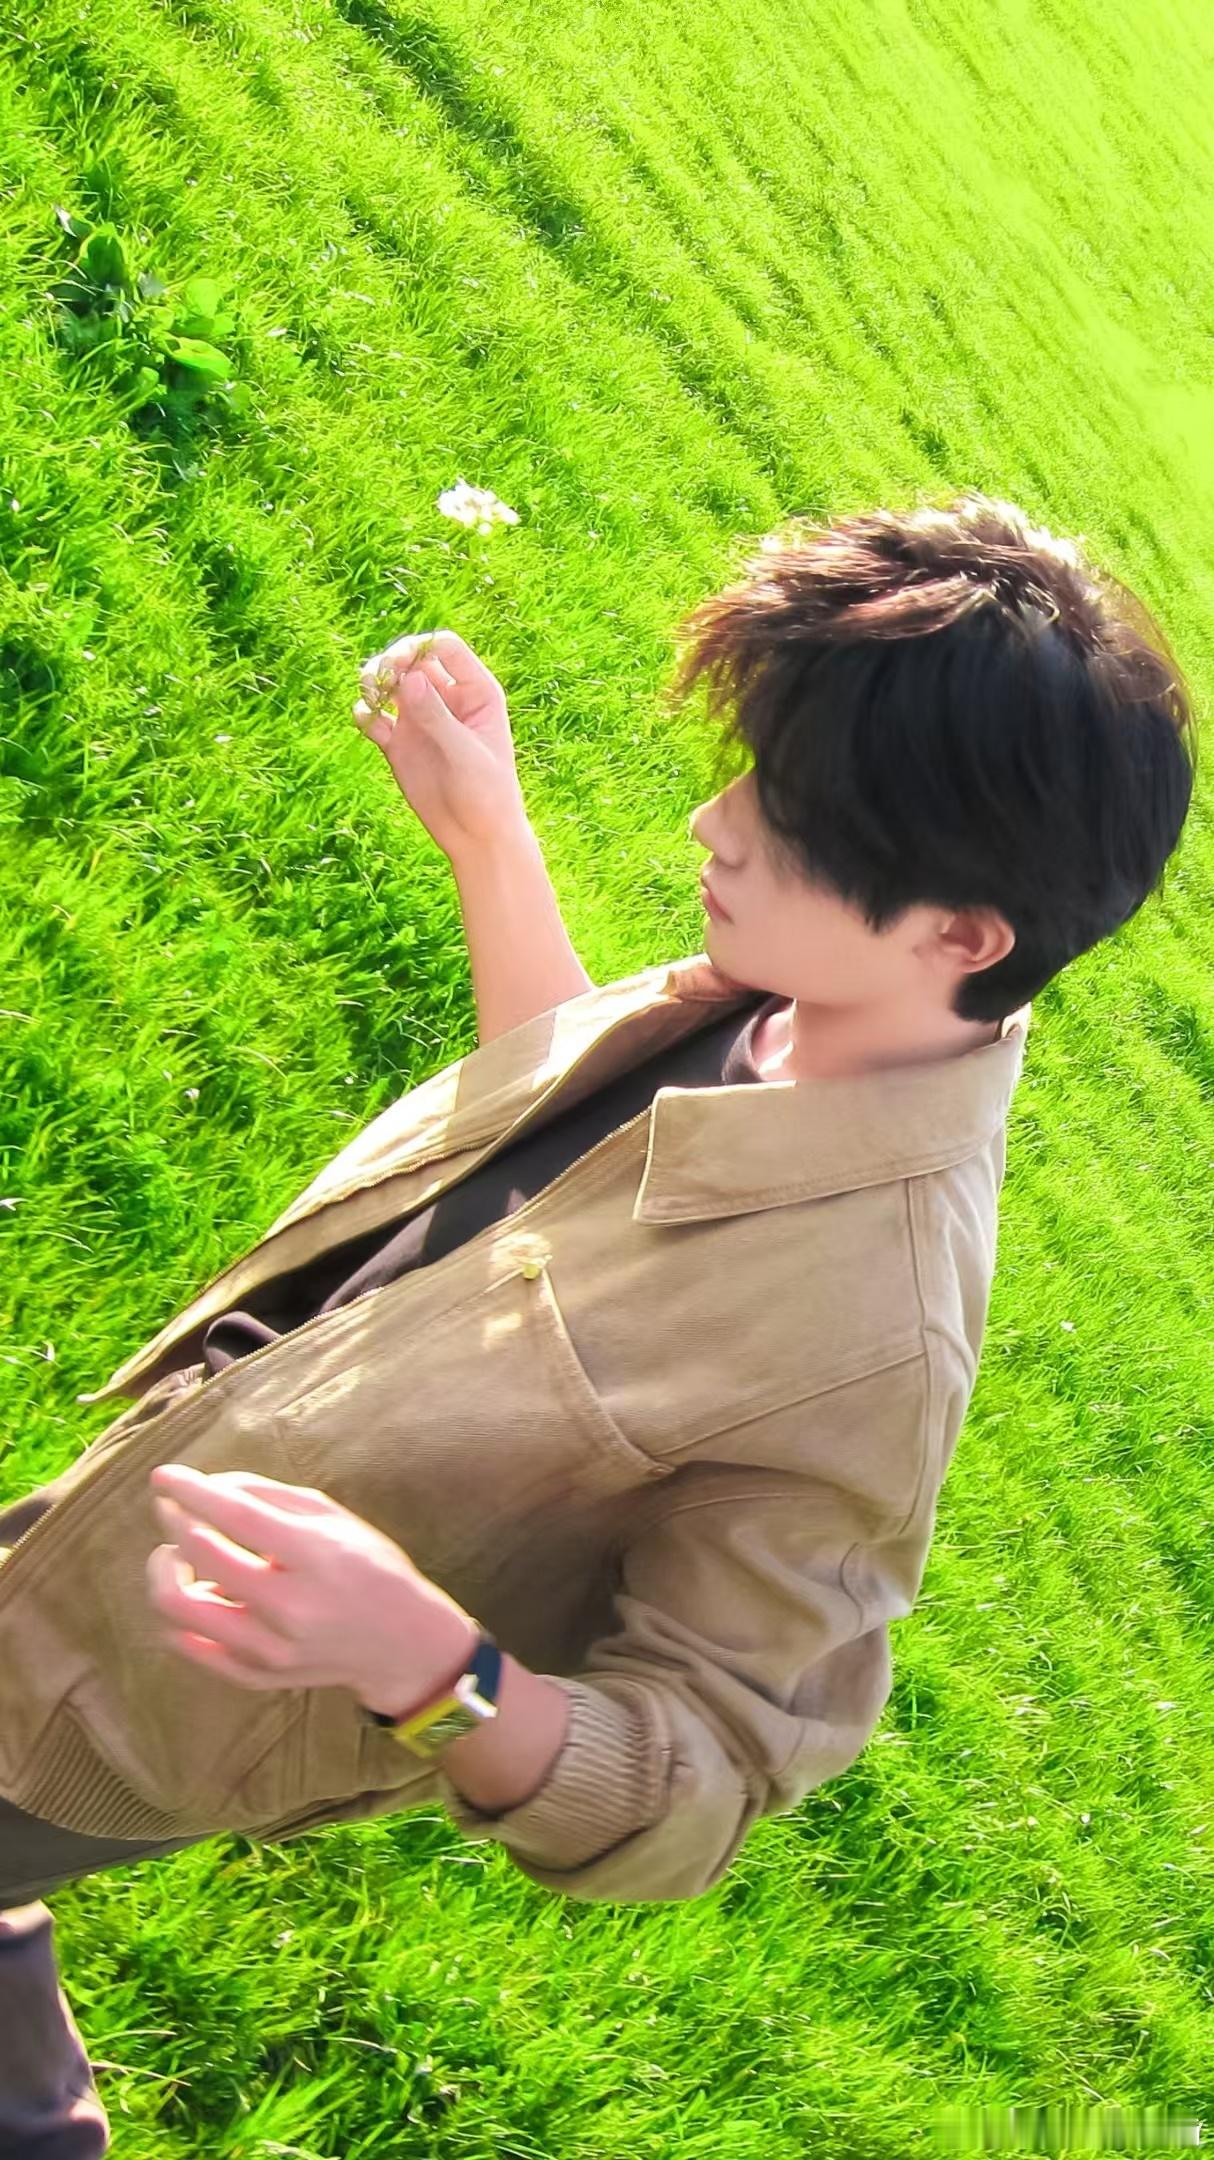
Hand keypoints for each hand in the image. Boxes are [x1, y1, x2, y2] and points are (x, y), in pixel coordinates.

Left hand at [145, 1463, 477, 1717]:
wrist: (400, 1643)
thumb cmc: (368, 1565)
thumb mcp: (332, 1516)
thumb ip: (267, 1496)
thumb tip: (205, 1488)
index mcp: (316, 1559)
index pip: (237, 1517)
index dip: (192, 1493)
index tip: (163, 1476)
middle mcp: (290, 1610)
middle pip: (200, 1559)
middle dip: (174, 1523)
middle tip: (173, 1509)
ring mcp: (270, 1651)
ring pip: (179, 1609)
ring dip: (166, 1571)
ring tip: (180, 1555)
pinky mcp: (256, 1677)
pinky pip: (189, 1646)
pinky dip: (180, 1612)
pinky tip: (198, 1590)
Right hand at [352, 629, 529, 863]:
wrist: (476, 836)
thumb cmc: (487, 794)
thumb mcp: (465, 754)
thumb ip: (437, 716)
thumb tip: (409, 679)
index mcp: (475, 691)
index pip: (444, 648)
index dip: (419, 648)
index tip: (400, 667)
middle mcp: (446, 698)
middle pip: (411, 659)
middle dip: (390, 662)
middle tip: (377, 681)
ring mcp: (420, 719)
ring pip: (389, 684)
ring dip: (372, 683)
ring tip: (369, 698)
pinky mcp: (399, 742)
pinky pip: (374, 717)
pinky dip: (365, 714)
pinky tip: (368, 724)